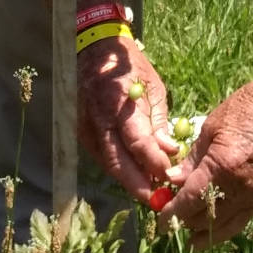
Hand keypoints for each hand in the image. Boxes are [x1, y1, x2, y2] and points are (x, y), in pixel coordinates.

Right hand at [76, 36, 179, 202]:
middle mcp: (99, 120)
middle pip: (117, 162)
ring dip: (128, 180)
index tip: (169, 176)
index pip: (137, 142)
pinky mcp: (82, 133)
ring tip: (151, 191)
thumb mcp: (153, 89)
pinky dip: (119, 168)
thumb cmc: (132, 69)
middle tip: (158, 200)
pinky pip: (103, 156)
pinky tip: (135, 175)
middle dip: (137, 185)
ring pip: (108, 163)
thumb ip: (158, 123)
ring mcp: (86, 128)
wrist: (97, 52)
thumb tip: (170, 152)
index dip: (153, 162)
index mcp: (120, 104)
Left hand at [159, 81, 252, 248]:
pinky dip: (224, 229)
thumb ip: (192, 160)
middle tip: (172, 217)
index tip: (160, 219)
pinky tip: (211, 232)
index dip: (171, 214)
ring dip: (203, 230)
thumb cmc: (245, 109)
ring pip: (223, 225)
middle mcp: (238, 186)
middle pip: (204, 217)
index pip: (189, 201)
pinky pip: (241, 221)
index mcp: (221, 166)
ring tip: (188, 232)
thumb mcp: (211, 128)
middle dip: (184, 221)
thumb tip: (172, 181)